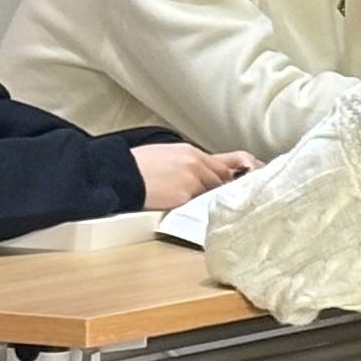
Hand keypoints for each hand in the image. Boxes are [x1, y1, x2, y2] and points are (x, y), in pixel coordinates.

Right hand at [135, 141, 253, 213]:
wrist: (121, 173)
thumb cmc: (137, 166)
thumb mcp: (166, 155)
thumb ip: (188, 163)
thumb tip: (200, 174)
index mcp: (191, 152)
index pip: (222, 164)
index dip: (232, 175)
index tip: (240, 181)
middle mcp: (195, 163)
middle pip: (221, 180)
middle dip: (220, 189)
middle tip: (220, 199)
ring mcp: (192, 179)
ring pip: (211, 193)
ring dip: (206, 199)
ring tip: (197, 204)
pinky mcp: (185, 195)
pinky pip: (197, 204)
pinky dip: (195, 208)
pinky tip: (187, 208)